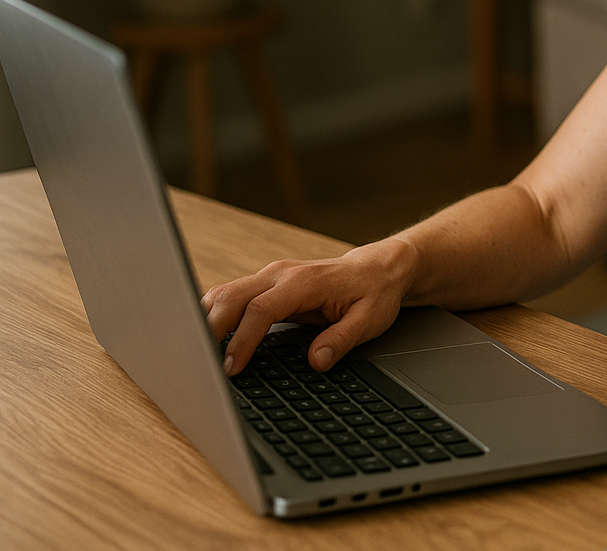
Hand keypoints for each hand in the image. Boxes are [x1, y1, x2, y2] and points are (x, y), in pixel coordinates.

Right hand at [201, 237, 418, 375]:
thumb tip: (316, 361)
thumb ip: (342, 339)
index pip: (260, 310)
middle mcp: (280, 274)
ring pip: (224, 293)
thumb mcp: (370, 320)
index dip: (241, 341)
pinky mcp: (265, 282)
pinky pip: (230, 295)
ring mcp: (270, 275)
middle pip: (230, 298)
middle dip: (209, 330)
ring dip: (206, 320)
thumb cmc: (374, 292)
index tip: (230, 369)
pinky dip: (214, 314)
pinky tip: (207, 337)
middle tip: (198, 366)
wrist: (379, 267)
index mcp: (303, 282)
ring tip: (195, 354)